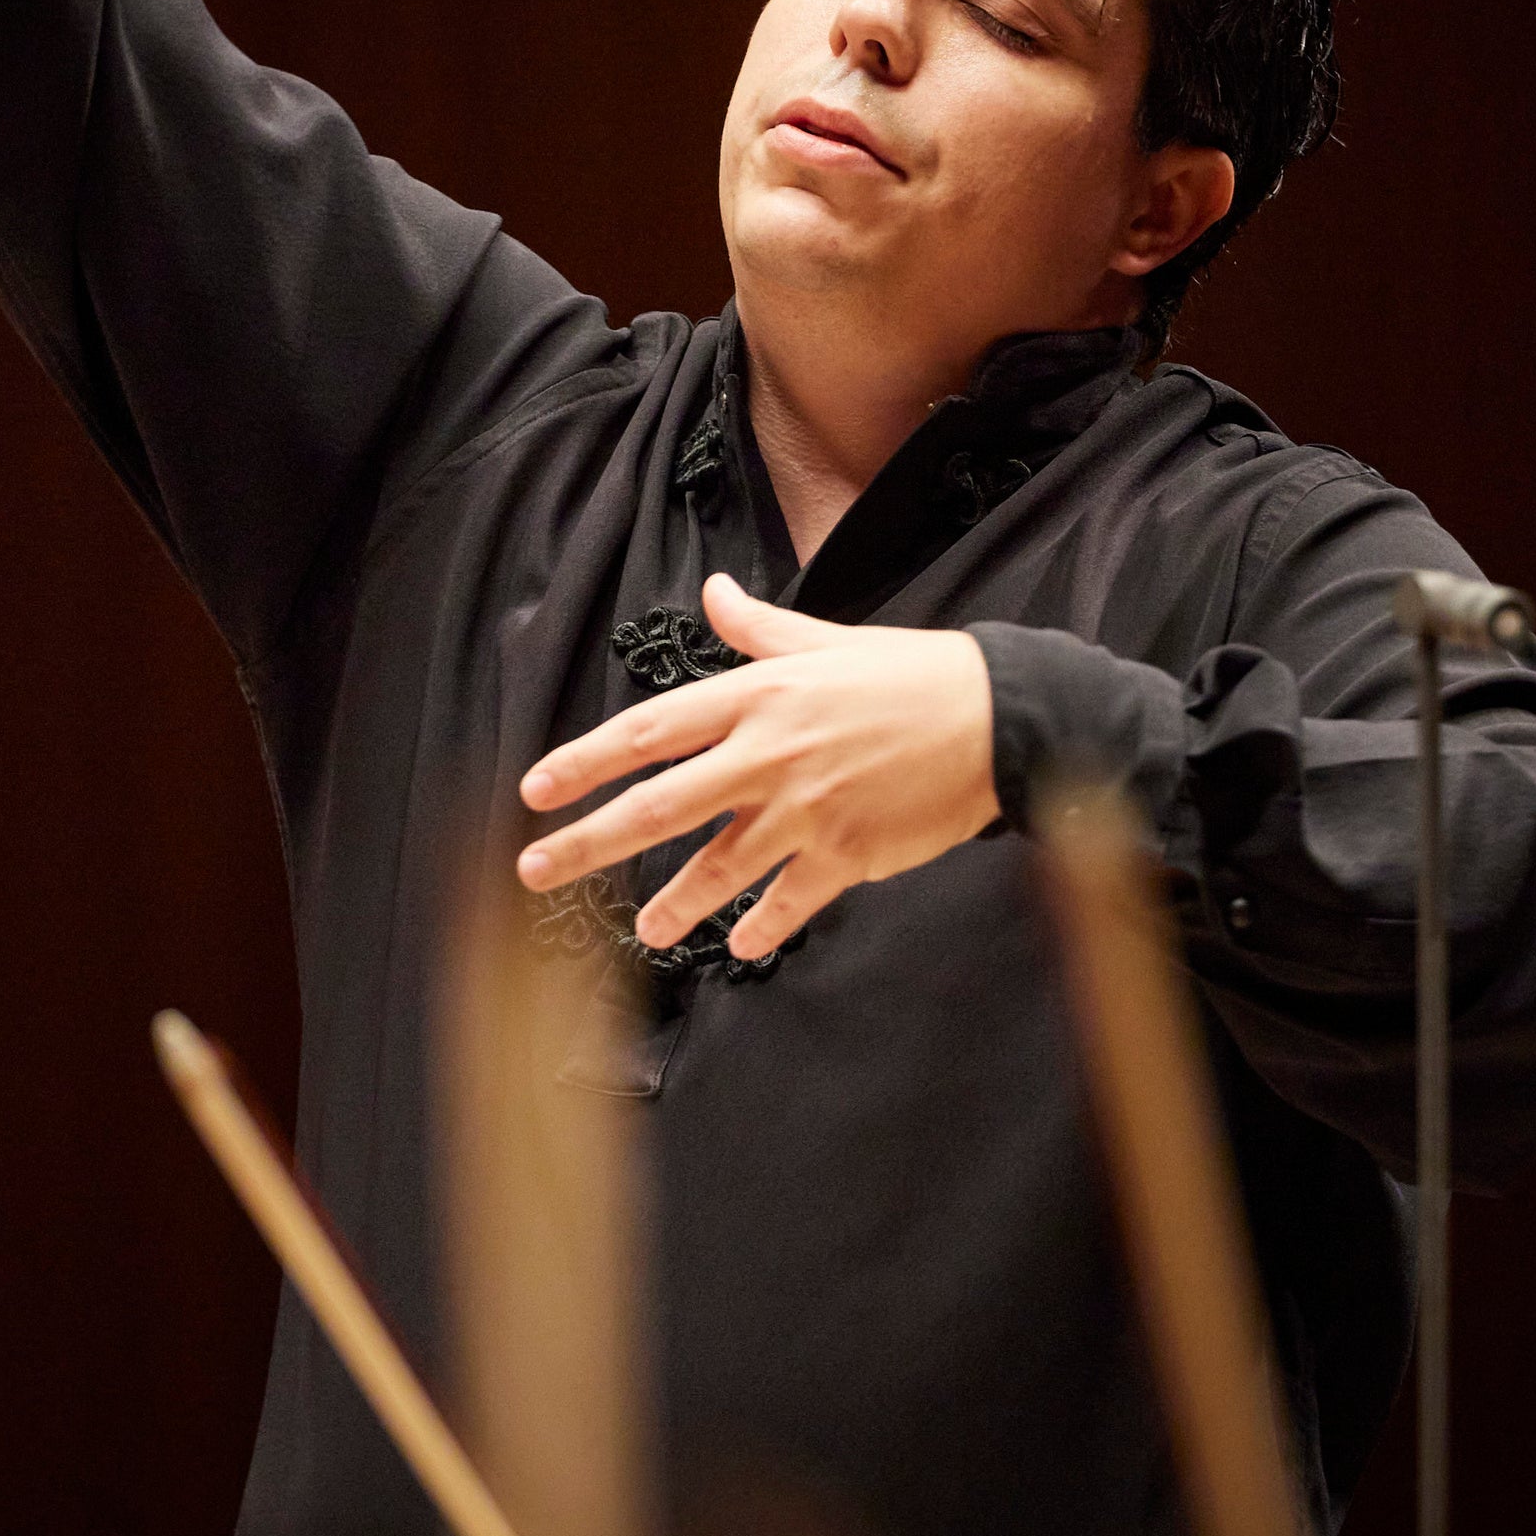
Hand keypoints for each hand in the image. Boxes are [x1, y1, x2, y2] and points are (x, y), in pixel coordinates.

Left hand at [515, 572, 998, 963]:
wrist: (1000, 717)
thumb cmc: (912, 674)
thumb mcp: (828, 640)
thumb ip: (758, 629)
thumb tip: (713, 590)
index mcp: (759, 696)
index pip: (649, 731)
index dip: (585, 761)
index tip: (536, 788)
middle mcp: (771, 754)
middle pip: (660, 805)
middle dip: (589, 842)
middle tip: (536, 872)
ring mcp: (807, 809)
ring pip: (718, 867)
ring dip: (673, 903)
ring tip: (641, 930)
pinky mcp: (848, 853)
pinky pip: (788, 900)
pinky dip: (760, 926)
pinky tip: (738, 944)